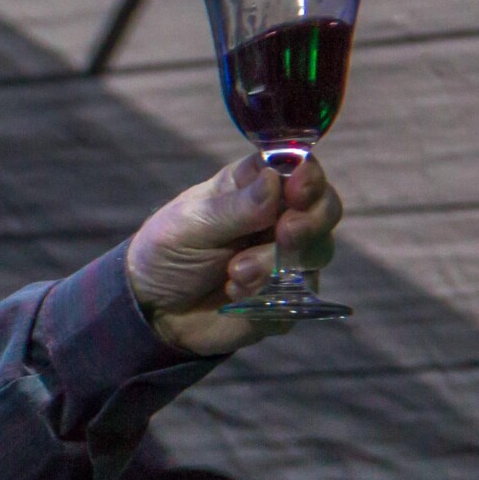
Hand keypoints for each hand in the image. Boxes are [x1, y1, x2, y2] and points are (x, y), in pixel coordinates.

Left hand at [125, 153, 343, 354]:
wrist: (153, 308)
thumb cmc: (167, 251)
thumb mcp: (190, 225)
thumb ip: (235, 207)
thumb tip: (276, 179)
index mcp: (254, 187)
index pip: (298, 170)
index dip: (307, 177)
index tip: (298, 189)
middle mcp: (279, 217)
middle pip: (325, 209)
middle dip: (311, 221)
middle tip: (286, 234)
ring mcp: (289, 258)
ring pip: (317, 252)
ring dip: (276, 263)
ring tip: (235, 272)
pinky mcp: (289, 297)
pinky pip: (300, 296)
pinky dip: (269, 295)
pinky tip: (235, 295)